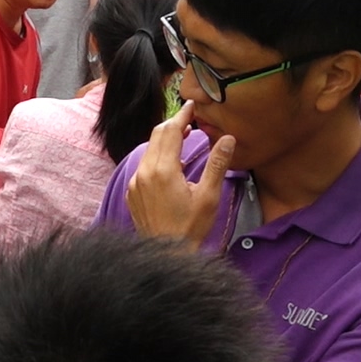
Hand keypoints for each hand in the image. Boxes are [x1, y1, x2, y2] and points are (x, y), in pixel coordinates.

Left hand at [125, 102, 231, 245]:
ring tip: (185, 137)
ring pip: (149, 150)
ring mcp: (136, 183)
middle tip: (191, 119)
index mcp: (163, 171)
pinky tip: (171, 164)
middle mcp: (144, 173)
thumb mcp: (209, 196)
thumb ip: (217, 164)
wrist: (167, 254)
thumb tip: (228, 138)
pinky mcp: (132, 193)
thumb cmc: (190, 228)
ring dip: (166, 141)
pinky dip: (157, 157)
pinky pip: (144, 166)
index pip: (171, 131)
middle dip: (174, 124)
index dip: (183, 115)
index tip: (193, 106)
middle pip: (157, 135)